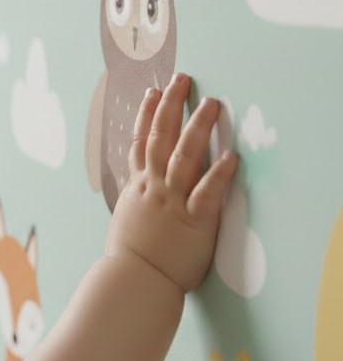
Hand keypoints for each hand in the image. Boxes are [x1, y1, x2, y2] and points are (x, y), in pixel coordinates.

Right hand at [106, 73, 238, 293]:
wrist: (134, 281)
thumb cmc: (131, 257)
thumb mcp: (128, 218)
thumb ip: (137, 198)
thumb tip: (139, 186)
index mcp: (138, 186)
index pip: (140, 141)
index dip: (146, 114)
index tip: (153, 91)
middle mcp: (153, 186)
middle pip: (160, 137)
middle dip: (172, 106)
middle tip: (182, 80)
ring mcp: (171, 201)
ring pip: (183, 156)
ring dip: (197, 128)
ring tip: (211, 104)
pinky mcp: (192, 221)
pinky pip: (206, 193)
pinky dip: (219, 174)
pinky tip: (232, 156)